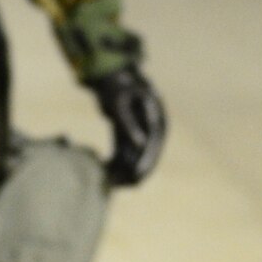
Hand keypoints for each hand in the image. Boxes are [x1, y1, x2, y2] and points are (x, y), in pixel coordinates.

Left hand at [90, 65, 166, 186]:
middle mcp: (152, 129)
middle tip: (119, 184)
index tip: (135, 176)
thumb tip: (141, 144)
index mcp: (156, 118)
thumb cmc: (117, 86)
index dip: (146, 162)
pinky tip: (106, 170)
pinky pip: (126, 153)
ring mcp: (142, 133)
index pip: (154, 146)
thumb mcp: (120, 103)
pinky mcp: (130, 136)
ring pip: (136, 158)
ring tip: (109, 180)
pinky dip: (117, 162)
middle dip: (134, 171)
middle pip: (147, 156)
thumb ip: (129, 123)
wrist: (113, 77)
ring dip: (124, 170)